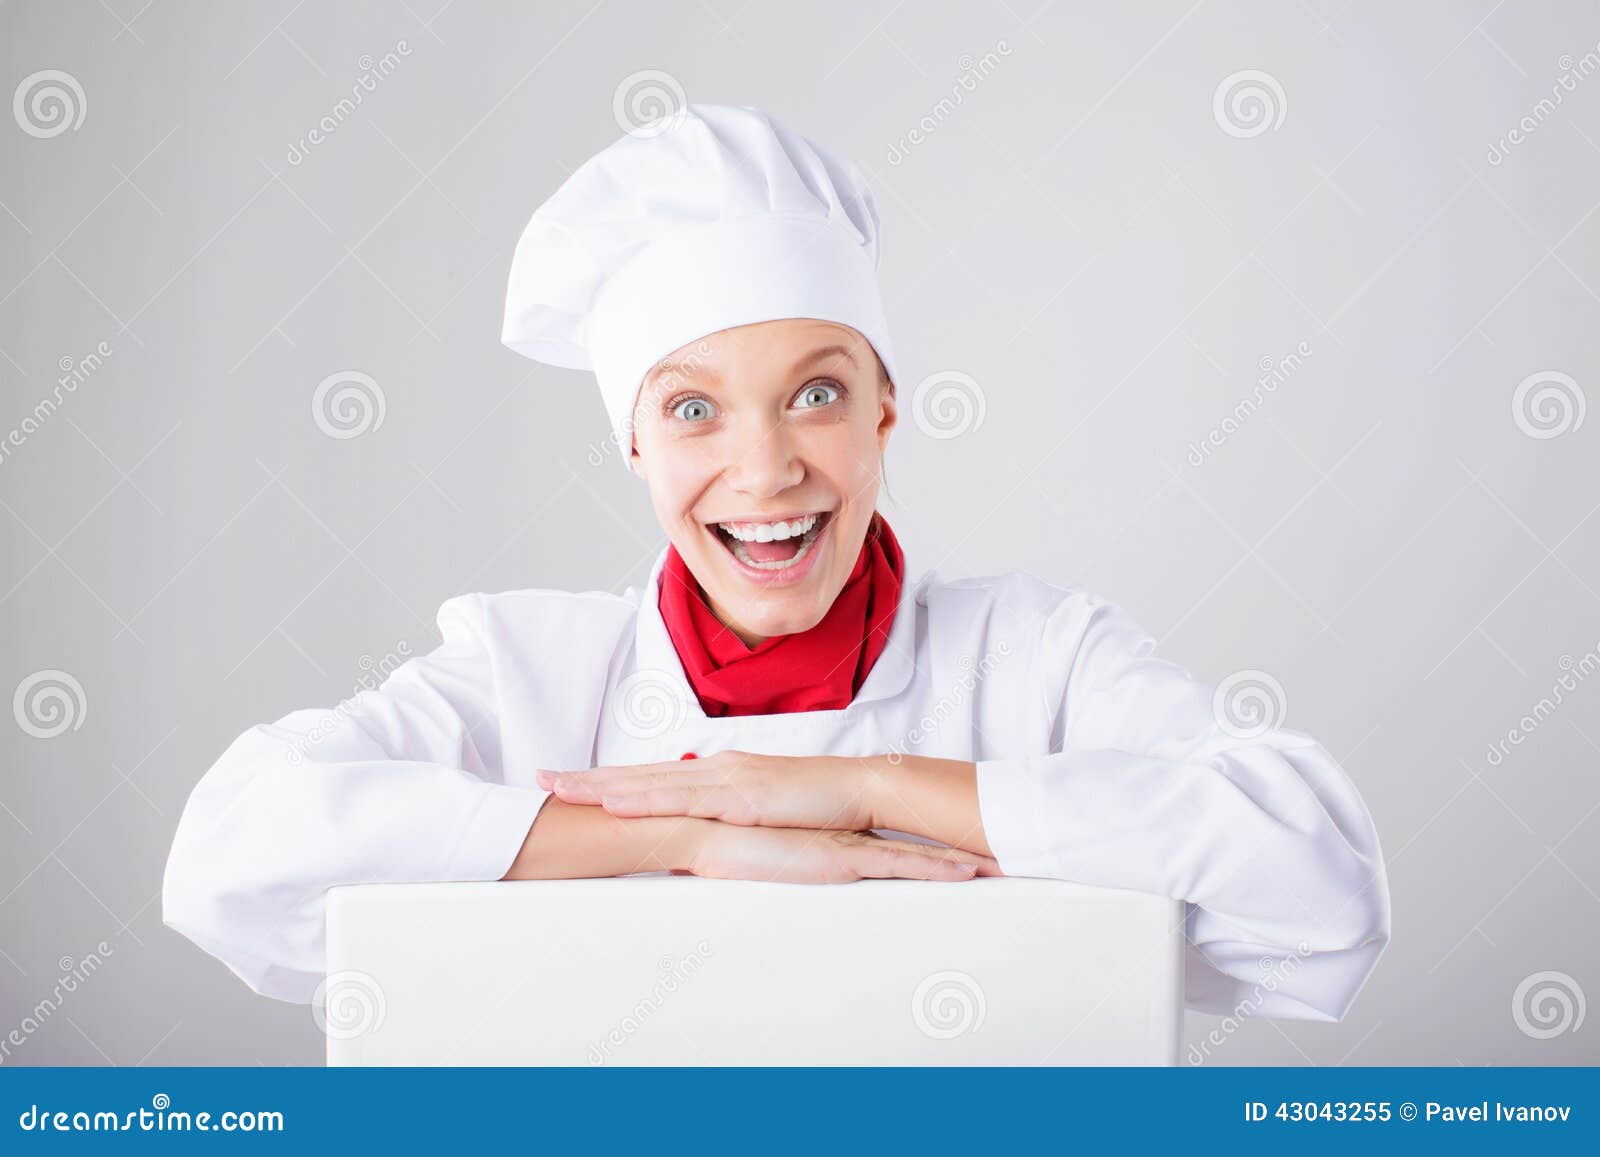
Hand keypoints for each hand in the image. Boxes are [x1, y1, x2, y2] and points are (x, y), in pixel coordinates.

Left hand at [538, 749, 875, 831]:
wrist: (864, 789)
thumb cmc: (822, 808)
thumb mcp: (766, 821)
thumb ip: (731, 830)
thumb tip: (698, 853)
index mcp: (720, 775)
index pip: (655, 777)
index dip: (612, 780)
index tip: (571, 782)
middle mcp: (716, 769)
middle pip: (641, 773)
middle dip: (590, 777)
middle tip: (542, 778)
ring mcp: (726, 778)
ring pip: (651, 782)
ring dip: (603, 785)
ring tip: (560, 787)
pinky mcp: (741, 795)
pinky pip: (683, 799)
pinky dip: (644, 797)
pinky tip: (615, 802)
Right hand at [688, 822, 998, 883]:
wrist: (704, 830)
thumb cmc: (721, 840)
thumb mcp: (756, 845)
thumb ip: (773, 849)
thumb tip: (776, 856)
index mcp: (828, 830)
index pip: (882, 828)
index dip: (918, 829)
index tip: (953, 839)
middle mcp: (846, 831)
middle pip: (911, 831)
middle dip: (953, 839)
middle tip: (994, 851)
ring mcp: (849, 844)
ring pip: (919, 850)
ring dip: (958, 858)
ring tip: (998, 866)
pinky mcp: (844, 860)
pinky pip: (904, 865)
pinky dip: (939, 869)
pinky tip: (970, 875)